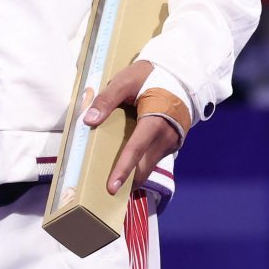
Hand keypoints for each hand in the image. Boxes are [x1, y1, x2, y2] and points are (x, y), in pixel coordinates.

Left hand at [83, 60, 182, 194]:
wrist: (180, 75)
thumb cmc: (150, 76)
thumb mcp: (125, 81)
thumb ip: (106, 100)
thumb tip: (88, 121)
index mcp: (155, 121)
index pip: (136, 150)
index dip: (123, 170)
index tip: (111, 187)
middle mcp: (167, 136)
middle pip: (145, 166)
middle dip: (128, 181)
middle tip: (107, 192)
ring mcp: (172, 141)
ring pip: (150, 165)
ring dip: (135, 175)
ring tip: (115, 183)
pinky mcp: (172, 143)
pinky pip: (155, 159)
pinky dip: (142, 166)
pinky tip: (128, 168)